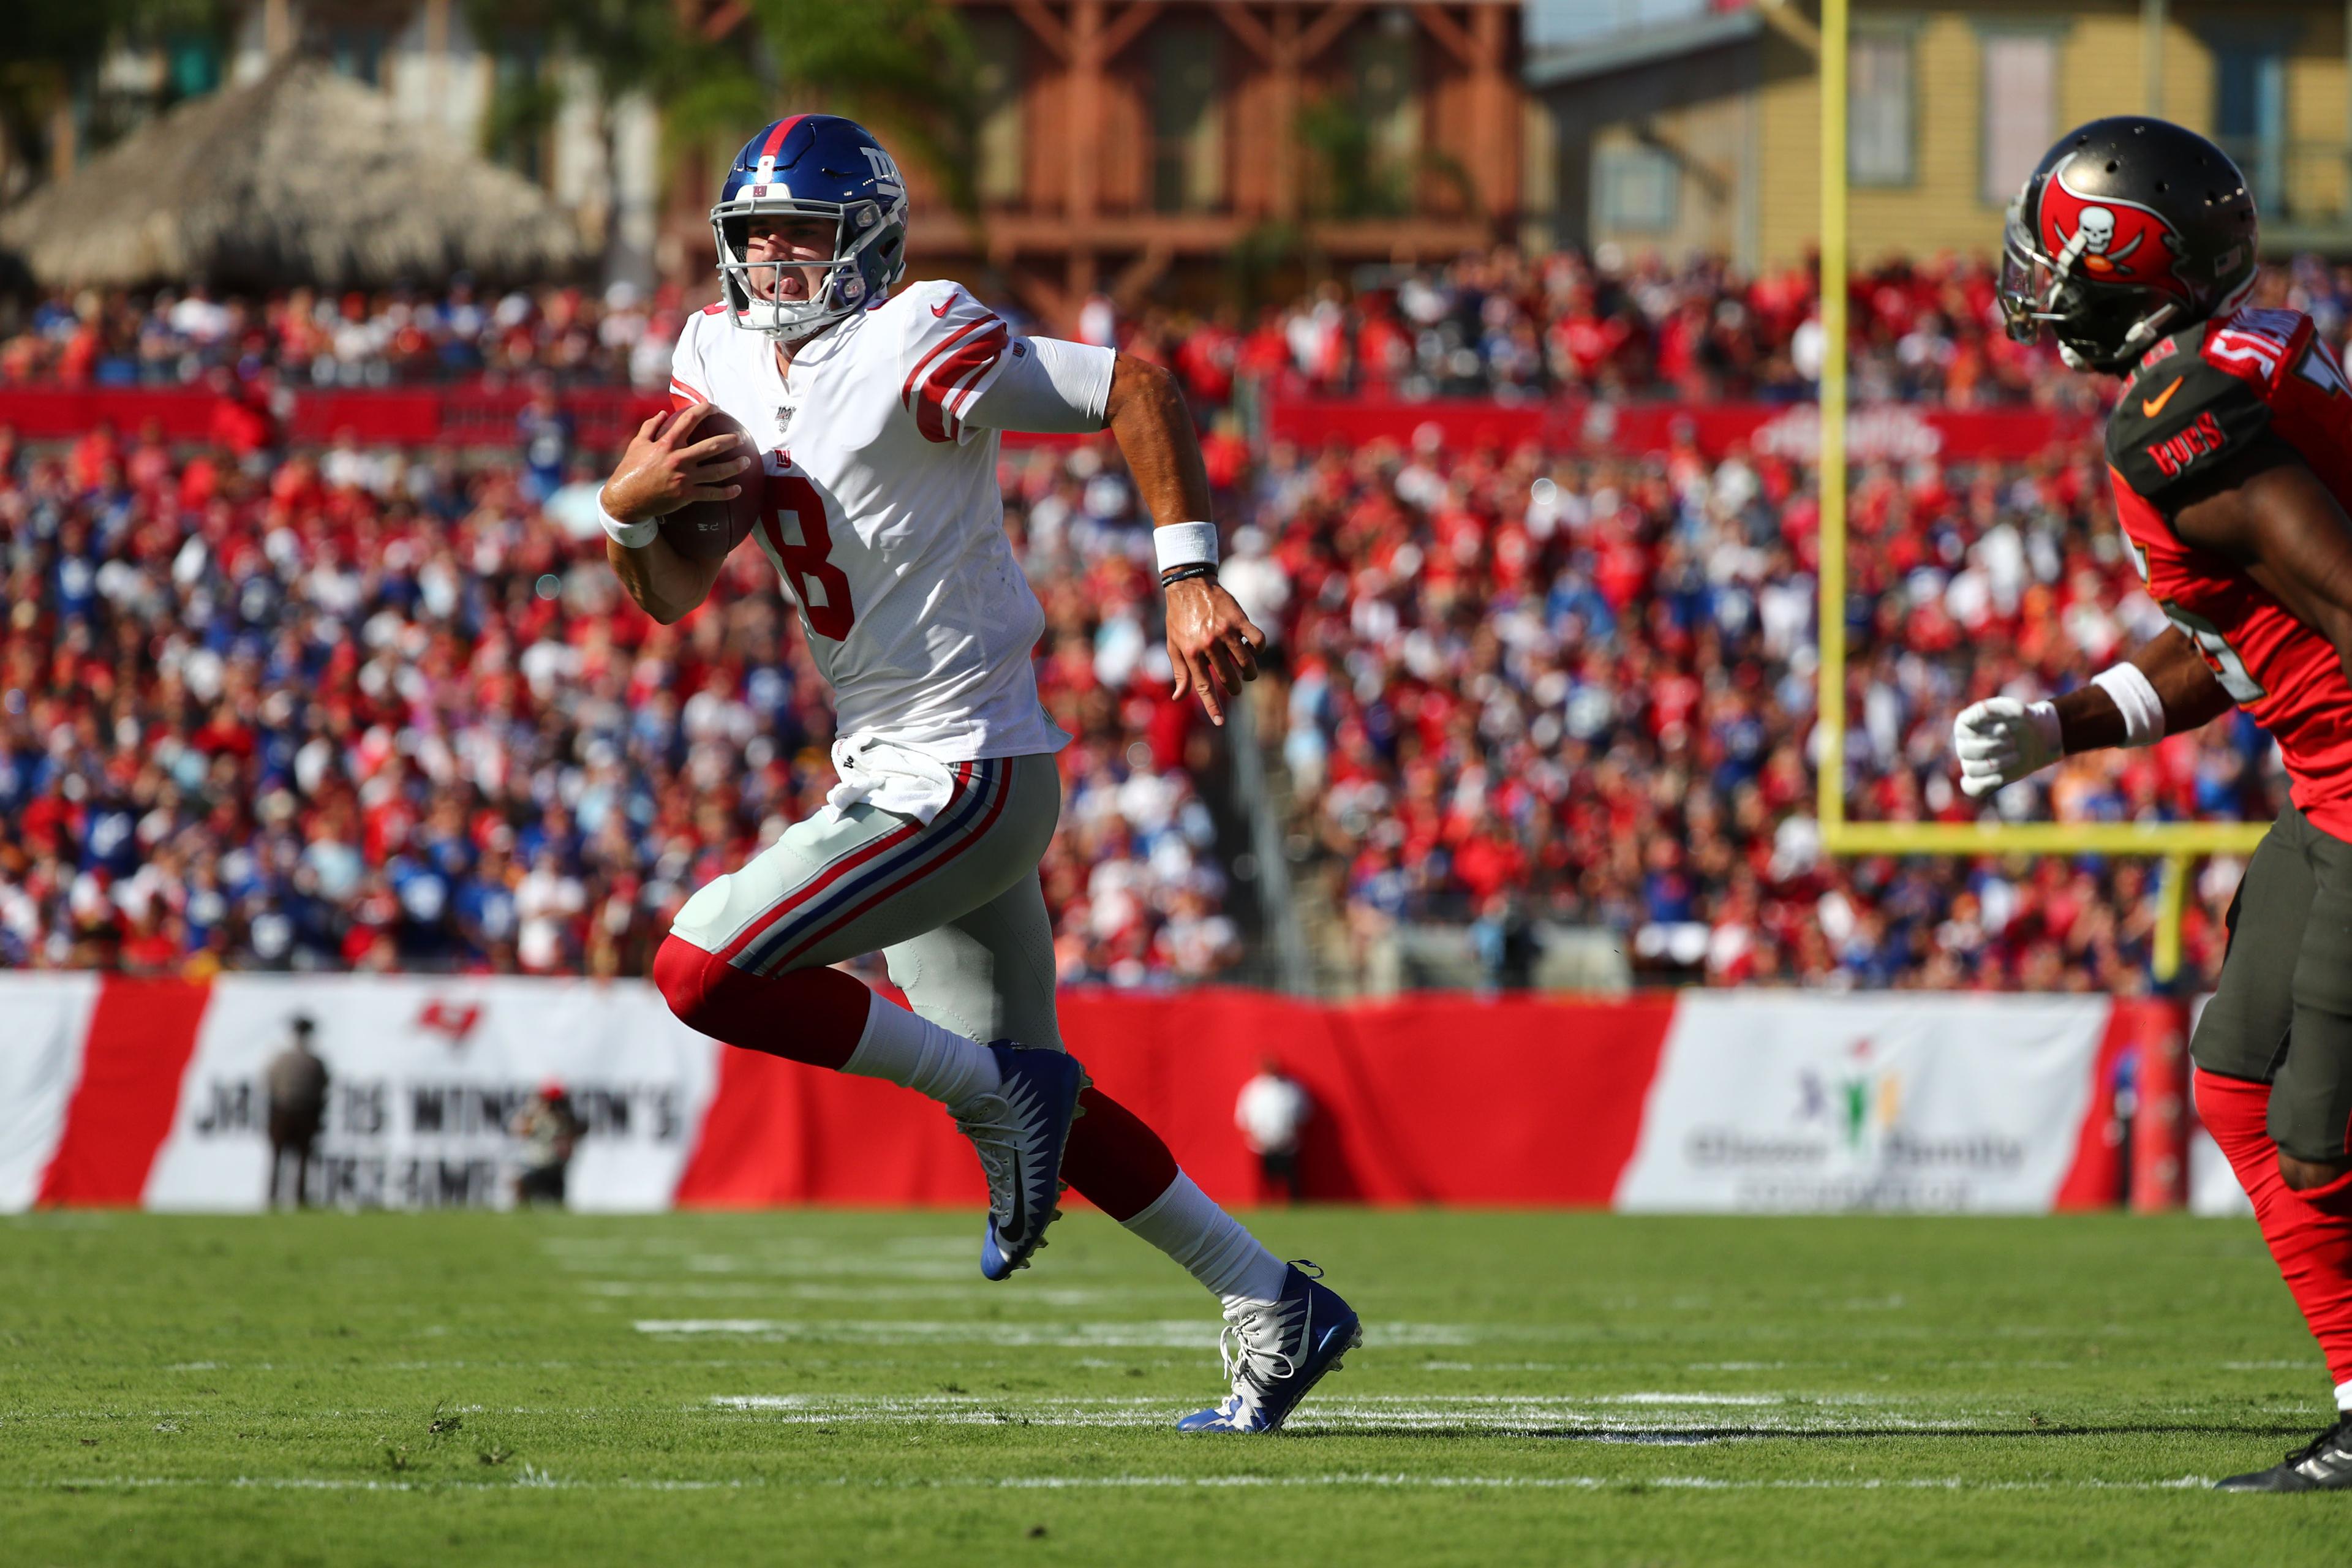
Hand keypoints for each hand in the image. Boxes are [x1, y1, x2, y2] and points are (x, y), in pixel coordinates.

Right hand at [599, 402, 751, 523]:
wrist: (626, 499)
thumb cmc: (630, 470)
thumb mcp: (637, 444)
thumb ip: (650, 426)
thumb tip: (662, 413)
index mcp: (666, 443)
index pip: (689, 420)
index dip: (703, 410)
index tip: (714, 407)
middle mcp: (678, 459)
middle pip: (711, 446)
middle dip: (729, 441)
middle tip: (740, 438)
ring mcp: (684, 478)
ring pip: (717, 471)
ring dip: (735, 466)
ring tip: (747, 462)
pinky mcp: (686, 495)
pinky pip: (712, 494)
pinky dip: (727, 492)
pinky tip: (738, 490)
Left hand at [1165, 576, 1264, 726]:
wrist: (1188, 585)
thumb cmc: (1178, 617)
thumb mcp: (1173, 645)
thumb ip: (1179, 672)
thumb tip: (1179, 697)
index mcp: (1191, 653)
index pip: (1204, 687)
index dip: (1213, 707)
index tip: (1220, 722)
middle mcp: (1208, 644)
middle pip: (1228, 678)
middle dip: (1235, 688)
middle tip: (1236, 687)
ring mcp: (1225, 632)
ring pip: (1246, 663)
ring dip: (1250, 673)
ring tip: (1248, 673)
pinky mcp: (1239, 619)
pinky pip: (1258, 640)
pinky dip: (1259, 648)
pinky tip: (1254, 649)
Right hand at [1953, 697, 2062, 798]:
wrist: (2037, 739)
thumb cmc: (2023, 720)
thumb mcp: (2019, 709)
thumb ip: (2007, 707)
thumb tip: (1991, 711)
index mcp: (1966, 723)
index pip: (1962, 727)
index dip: (1985, 730)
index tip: (2005, 727)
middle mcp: (1964, 743)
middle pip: (1966, 751)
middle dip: (1993, 747)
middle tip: (2013, 742)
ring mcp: (1971, 762)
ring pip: (1972, 769)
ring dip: (1997, 764)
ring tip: (2016, 755)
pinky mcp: (1981, 779)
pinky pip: (1972, 787)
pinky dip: (1985, 784)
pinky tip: (2001, 778)